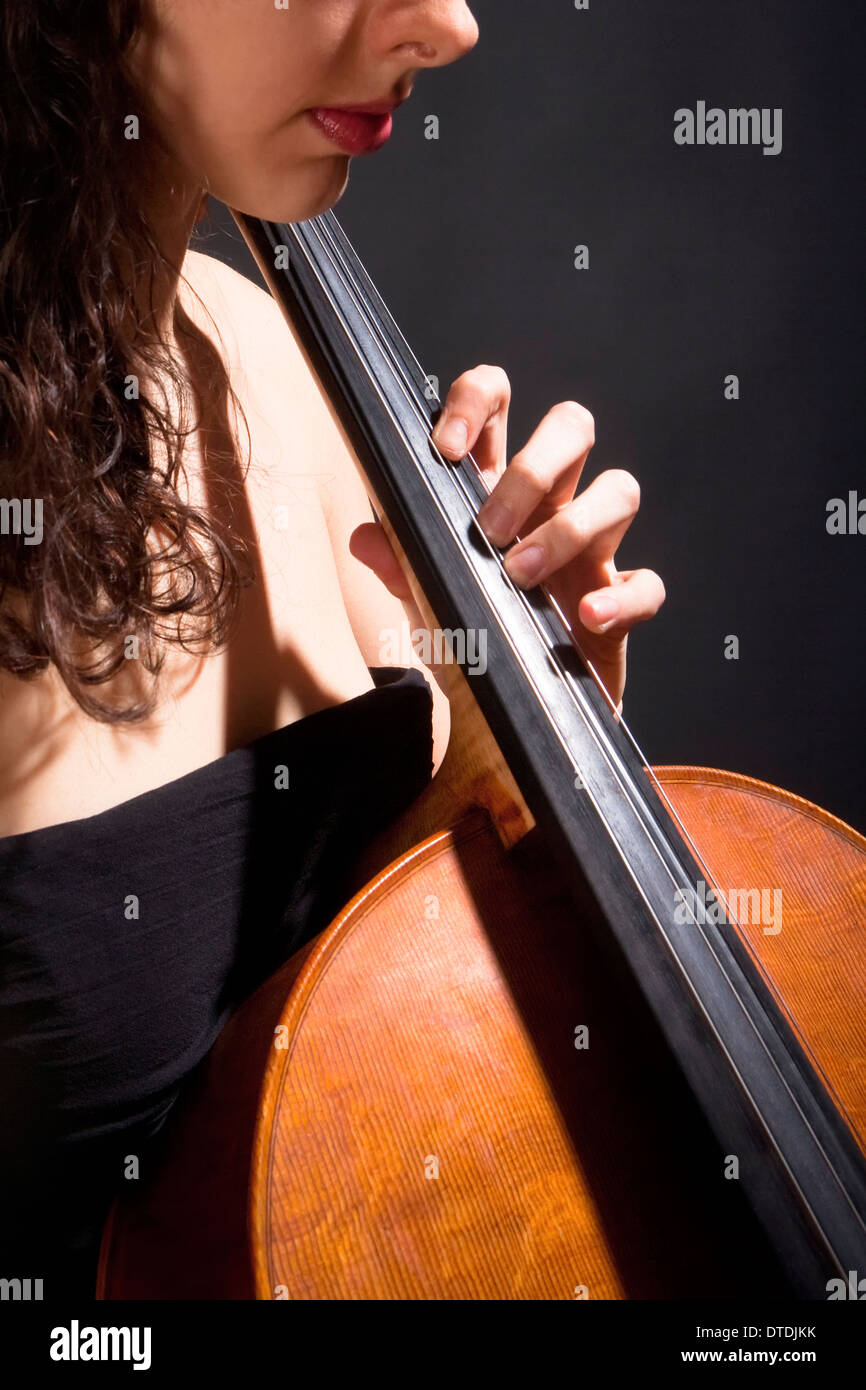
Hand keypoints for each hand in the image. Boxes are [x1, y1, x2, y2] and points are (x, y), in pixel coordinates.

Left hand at [351, 365, 664, 709]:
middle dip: (533, 468)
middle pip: (573, 428)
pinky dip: (620, 598)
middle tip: (489, 530)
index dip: (478, 401)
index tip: (448, 446)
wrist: (506, 719)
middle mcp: (551, 507)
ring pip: (620, 490)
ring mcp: (593, 552)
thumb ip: (400, 568)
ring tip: (521, 576)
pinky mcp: (622, 604)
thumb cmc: (473, 642)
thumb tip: (367, 538)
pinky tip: (585, 617)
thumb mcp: (426, 603)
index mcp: (498, 490)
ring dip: (568, 528)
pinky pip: (646, 585)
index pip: (499, 408)